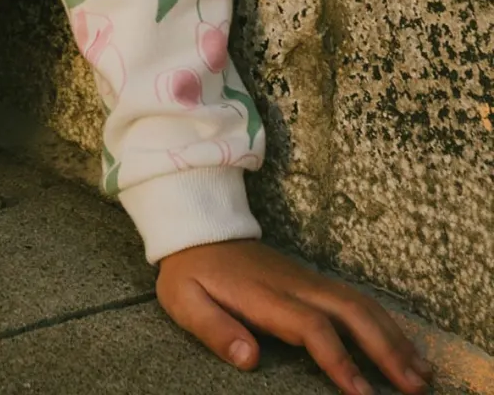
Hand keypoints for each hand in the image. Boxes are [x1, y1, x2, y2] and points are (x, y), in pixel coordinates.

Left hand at [157, 238, 432, 393]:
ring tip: (423, 375)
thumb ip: (214, 329)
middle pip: (350, 311)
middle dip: (386, 349)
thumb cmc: (190, 272)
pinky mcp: (312, 280)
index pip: (311, 326)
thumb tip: (249, 359)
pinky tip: (404, 347)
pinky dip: (386, 323)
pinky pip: (356, 299)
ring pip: (360, 303)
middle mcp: (294, 284)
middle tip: (414, 389)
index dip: (339, 360)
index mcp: (264, 294)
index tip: (362, 394)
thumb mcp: (183, 299)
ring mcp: (306, 279)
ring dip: (394, 337)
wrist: (196, 228)